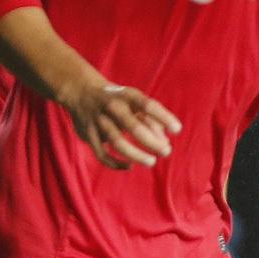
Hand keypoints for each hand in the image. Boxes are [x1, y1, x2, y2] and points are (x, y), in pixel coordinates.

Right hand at [63, 83, 180, 168]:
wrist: (80, 91)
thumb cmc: (118, 99)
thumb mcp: (134, 102)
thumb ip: (151, 120)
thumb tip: (165, 142)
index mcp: (128, 96)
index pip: (148, 105)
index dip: (164, 117)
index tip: (177, 130)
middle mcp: (112, 107)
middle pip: (133, 126)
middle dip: (151, 141)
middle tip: (166, 152)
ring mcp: (98, 121)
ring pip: (117, 142)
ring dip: (136, 154)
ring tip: (151, 162)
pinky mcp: (88, 134)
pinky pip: (101, 153)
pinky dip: (115, 163)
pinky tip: (130, 166)